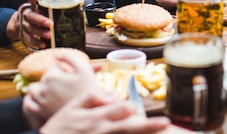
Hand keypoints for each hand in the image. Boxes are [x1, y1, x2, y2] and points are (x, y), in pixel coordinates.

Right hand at [8, 0, 52, 48]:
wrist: (18, 22)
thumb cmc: (35, 12)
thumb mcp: (39, 4)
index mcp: (31, 5)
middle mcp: (26, 14)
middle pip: (31, 16)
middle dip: (41, 20)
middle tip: (50, 23)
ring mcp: (23, 24)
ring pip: (30, 28)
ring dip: (40, 32)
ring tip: (50, 35)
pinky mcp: (23, 34)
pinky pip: (28, 38)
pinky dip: (35, 42)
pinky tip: (43, 44)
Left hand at [23, 49, 101, 125]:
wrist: (91, 111)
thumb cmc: (89, 89)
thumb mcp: (84, 68)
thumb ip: (69, 57)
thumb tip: (56, 54)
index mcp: (52, 76)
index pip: (54, 68)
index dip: (65, 71)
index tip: (73, 78)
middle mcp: (43, 88)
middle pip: (45, 78)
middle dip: (55, 79)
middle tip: (68, 86)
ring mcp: (41, 101)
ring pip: (33, 89)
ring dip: (40, 88)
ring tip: (53, 91)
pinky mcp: (40, 112)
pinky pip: (29, 104)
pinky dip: (31, 100)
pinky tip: (41, 99)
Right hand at [36, 91, 170, 133]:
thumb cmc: (61, 126)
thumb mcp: (72, 108)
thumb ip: (92, 98)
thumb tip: (110, 96)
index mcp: (95, 117)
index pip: (116, 111)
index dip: (128, 109)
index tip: (138, 108)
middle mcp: (101, 130)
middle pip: (128, 127)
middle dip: (147, 125)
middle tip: (165, 124)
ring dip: (142, 133)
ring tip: (160, 130)